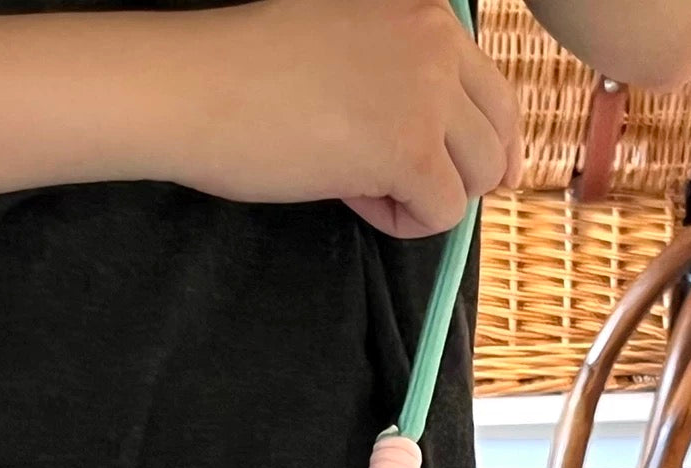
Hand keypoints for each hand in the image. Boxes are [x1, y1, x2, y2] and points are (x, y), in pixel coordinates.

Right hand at [173, 0, 522, 236]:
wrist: (195, 87)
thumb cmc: (243, 72)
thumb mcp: (340, 46)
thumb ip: (393, 76)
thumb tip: (427, 144)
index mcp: (423, 12)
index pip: (493, 88)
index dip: (484, 143)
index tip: (468, 176)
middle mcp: (437, 42)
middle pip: (495, 138)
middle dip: (455, 177)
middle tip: (400, 191)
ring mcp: (427, 94)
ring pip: (476, 178)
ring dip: (426, 198)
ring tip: (366, 190)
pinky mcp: (409, 149)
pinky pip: (442, 213)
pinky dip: (405, 223)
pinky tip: (357, 200)